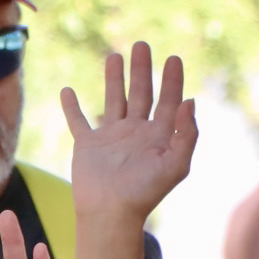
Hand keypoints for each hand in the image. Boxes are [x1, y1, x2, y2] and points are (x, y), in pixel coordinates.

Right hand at [61, 41, 199, 222]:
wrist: (111, 212)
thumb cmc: (145, 193)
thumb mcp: (176, 165)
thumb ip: (187, 134)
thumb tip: (191, 101)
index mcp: (158, 136)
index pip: (168, 101)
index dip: (172, 80)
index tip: (173, 59)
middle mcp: (136, 133)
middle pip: (141, 94)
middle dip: (142, 70)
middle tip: (143, 45)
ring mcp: (111, 137)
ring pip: (113, 99)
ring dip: (113, 79)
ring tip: (114, 56)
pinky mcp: (87, 144)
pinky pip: (78, 121)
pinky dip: (71, 107)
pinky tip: (67, 91)